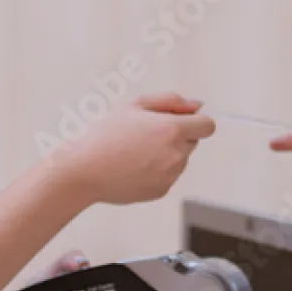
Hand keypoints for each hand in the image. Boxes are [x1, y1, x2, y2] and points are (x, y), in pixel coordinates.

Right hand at [60, 93, 214, 205]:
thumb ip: (171, 101)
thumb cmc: (105, 135)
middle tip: (146, 135)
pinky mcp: (162, 190)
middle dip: (177, 136)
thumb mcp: (135, 105)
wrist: (84, 171)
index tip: (181, 121)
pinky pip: (169, 176)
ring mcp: (171, 175)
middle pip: (193, 141)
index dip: (196, 121)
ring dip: (167, 153)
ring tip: (135, 152)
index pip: (207, 125)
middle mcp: (176, 154)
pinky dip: (157, 170)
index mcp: (172, 129)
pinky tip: (133, 167)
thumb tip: (197, 105)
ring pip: (180, 159)